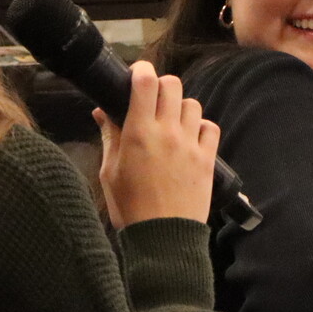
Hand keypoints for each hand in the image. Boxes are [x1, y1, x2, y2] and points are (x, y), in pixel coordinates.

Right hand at [96, 61, 219, 228]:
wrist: (163, 240)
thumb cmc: (130, 208)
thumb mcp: (109, 172)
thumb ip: (110, 136)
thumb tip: (102, 111)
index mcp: (138, 133)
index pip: (145, 83)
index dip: (141, 70)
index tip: (137, 74)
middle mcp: (167, 133)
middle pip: (172, 85)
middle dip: (161, 86)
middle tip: (152, 100)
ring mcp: (190, 145)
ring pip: (192, 104)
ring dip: (180, 107)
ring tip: (171, 123)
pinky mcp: (207, 159)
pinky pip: (210, 127)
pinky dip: (201, 127)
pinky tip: (190, 138)